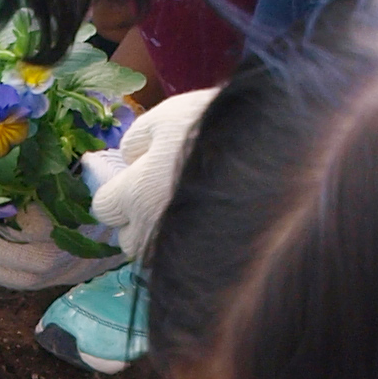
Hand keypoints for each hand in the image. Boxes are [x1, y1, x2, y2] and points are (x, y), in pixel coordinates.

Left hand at [81, 82, 220, 264]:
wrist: (274, 156)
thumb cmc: (214, 130)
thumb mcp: (167, 116)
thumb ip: (136, 139)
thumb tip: (128, 158)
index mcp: (136, 194)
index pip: (103, 208)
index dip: (115, 193)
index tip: (133, 180)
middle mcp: (154, 230)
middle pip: (126, 241)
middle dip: (136, 222)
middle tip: (159, 197)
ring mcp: (182, 250)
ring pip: (156, 256)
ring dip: (161, 238)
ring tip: (186, 211)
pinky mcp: (209, 261)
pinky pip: (186, 261)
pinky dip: (190, 247)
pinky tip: (209, 222)